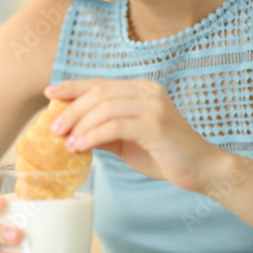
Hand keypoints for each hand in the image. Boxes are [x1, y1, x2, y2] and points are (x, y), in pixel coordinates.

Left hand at [45, 79, 229, 192]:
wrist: (202, 169)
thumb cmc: (165, 155)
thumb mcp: (127, 141)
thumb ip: (104, 131)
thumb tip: (72, 132)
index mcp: (140, 90)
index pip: (100, 83)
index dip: (73, 86)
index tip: (49, 92)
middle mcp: (147, 92)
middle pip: (99, 93)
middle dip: (71, 110)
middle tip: (53, 128)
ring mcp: (153, 106)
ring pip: (105, 107)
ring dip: (80, 125)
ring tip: (65, 142)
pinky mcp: (156, 125)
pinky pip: (116, 126)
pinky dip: (93, 135)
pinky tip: (80, 147)